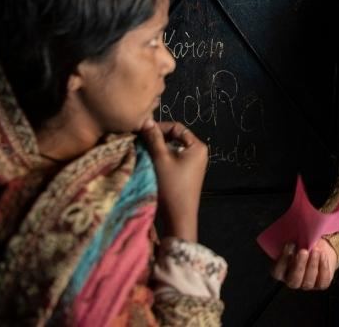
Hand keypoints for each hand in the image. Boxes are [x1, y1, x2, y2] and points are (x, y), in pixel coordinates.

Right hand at [138, 119, 207, 241]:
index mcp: (197, 146)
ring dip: (157, 149)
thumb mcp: (161, 159)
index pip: (176, 127)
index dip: (159, 128)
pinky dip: (161, 159)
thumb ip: (153, 138)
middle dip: (157, 139)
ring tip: (142, 151)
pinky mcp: (186, 175)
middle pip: (175, 138)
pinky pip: (173, 160)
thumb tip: (146, 121)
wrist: (178, 217)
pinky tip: (149, 163)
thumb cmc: (172, 186)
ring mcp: (193, 165)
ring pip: (172, 149)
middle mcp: (198, 153)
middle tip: (140, 141)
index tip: (142, 131)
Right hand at [270, 238, 336, 289]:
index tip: (291, 244)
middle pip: (293, 280)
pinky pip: (322, 281)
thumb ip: (292, 242)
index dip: (283, 259)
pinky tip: (323, 255)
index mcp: (281, 272)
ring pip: (308, 282)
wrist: (319, 249)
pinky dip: (323, 268)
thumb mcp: (296, 242)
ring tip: (316, 251)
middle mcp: (292, 281)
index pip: (278, 272)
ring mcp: (306, 285)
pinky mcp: (320, 285)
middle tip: (304, 251)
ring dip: (312, 265)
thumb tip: (295, 235)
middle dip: (299, 265)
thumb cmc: (303, 245)